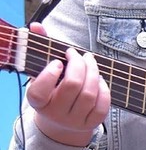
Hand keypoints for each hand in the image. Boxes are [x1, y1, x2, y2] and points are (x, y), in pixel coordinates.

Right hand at [25, 23, 109, 146]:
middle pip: (72, 85)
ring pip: (89, 94)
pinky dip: (104, 88)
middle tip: (79, 54)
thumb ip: (41, 49)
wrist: (62, 121)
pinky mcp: (91, 124)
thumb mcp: (43, 73)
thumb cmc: (53, 90)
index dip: (50, 73)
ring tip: (90, 62)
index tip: (58, 62)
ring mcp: (74, 121)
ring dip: (93, 73)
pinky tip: (99, 79)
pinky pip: (103, 104)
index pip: (39, 91)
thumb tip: (37, 26)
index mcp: (38, 102)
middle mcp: (55, 114)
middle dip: (79, 64)